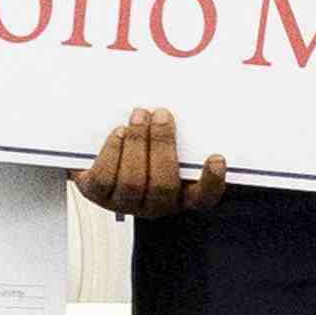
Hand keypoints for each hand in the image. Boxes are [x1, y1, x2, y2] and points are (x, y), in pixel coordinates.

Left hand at [76, 105, 228, 220]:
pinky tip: (120, 132)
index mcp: (181, 194)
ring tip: (139, 115)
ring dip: (137, 143)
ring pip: (133, 182)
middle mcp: (156, 205)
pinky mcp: (98, 195)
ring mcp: (126, 203)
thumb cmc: (146, 143)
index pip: (204, 198)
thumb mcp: (165, 138)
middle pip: (163, 185)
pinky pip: (105, 178)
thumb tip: (177, 110)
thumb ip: (177, 130)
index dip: (212, 182)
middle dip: (162, 146)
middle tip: (162, 115)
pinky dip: (113, 151)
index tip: (217, 158)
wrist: (102, 150)